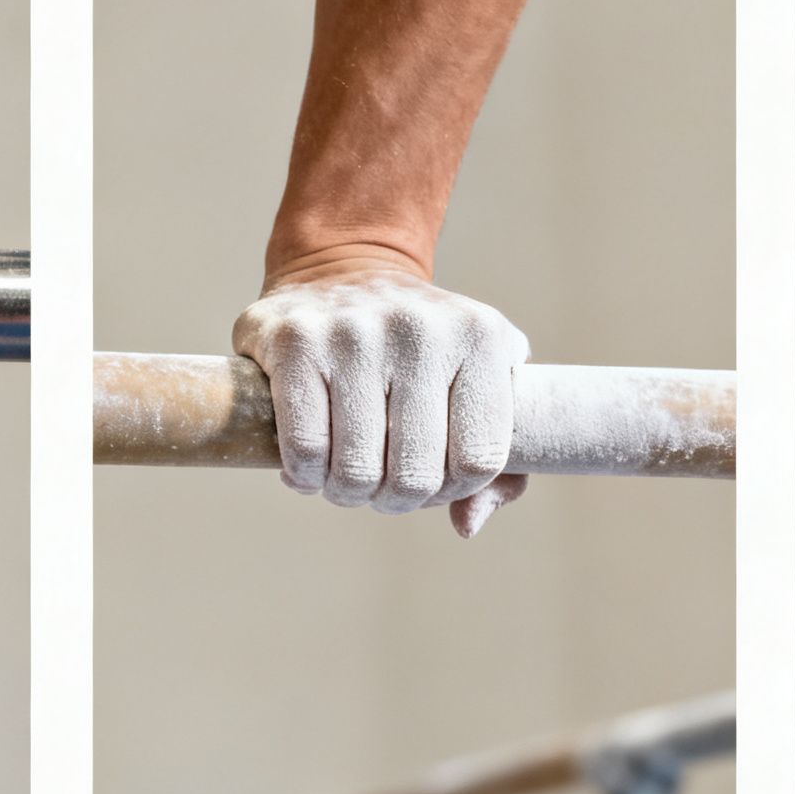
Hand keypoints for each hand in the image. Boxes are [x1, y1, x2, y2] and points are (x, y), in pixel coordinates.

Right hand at [233, 254, 530, 537]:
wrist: (344, 268)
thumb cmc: (423, 350)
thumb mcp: (479, 382)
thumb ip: (498, 465)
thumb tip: (467, 525)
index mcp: (481, 338)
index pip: (479, 461)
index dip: (452, 490)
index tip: (432, 479)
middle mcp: (422, 331)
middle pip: (415, 475)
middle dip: (395, 499)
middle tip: (382, 487)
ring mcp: (355, 333)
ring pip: (356, 470)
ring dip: (347, 493)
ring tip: (345, 478)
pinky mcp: (296, 340)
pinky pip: (305, 448)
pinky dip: (305, 476)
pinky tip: (308, 468)